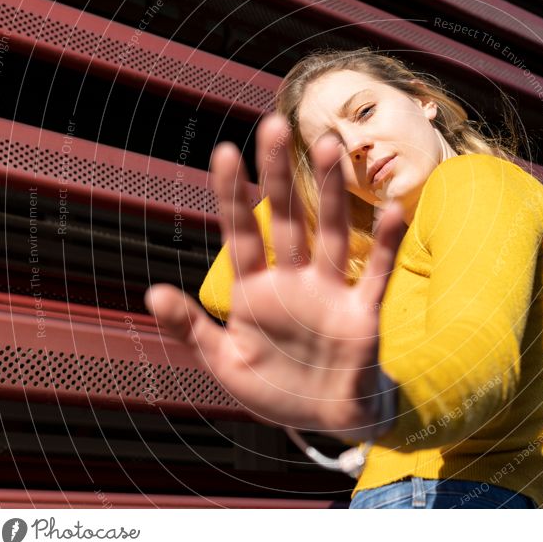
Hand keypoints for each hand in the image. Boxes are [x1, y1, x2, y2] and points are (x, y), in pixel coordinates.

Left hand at [145, 113, 406, 442]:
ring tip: (328, 146)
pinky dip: (386, 244)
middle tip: (274, 125)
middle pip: (287, 218)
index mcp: (255, 292)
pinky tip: (391, 210)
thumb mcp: (226, 362)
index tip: (226, 152)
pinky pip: (378, 273)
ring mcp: (330, 292)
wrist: (328, 416)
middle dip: (279, 175)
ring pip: (332, 233)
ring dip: (331, 193)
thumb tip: (151, 292)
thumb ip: (190, 329)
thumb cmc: (275, 386)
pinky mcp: (363, 311)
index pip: (241, 234)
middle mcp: (294, 281)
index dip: (233, 195)